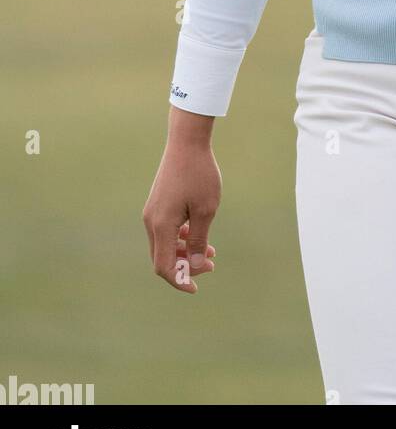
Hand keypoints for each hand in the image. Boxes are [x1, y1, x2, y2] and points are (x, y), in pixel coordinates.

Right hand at [143, 118, 221, 292]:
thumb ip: (199, 240)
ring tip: (211, 250)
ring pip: (164, 244)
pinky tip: (198, 232)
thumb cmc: (199, 174)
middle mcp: (151, 221)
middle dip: (185, 266)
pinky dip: (180, 237)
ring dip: (184, 251)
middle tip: (211, 263)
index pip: (164, 267)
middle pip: (162, 258)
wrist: (186, 142)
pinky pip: (165, 231)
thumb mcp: (206, 210)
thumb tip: (195, 266)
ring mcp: (152, 212)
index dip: (180, 281)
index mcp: (161, 225)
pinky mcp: (157, 204)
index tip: (197, 287)